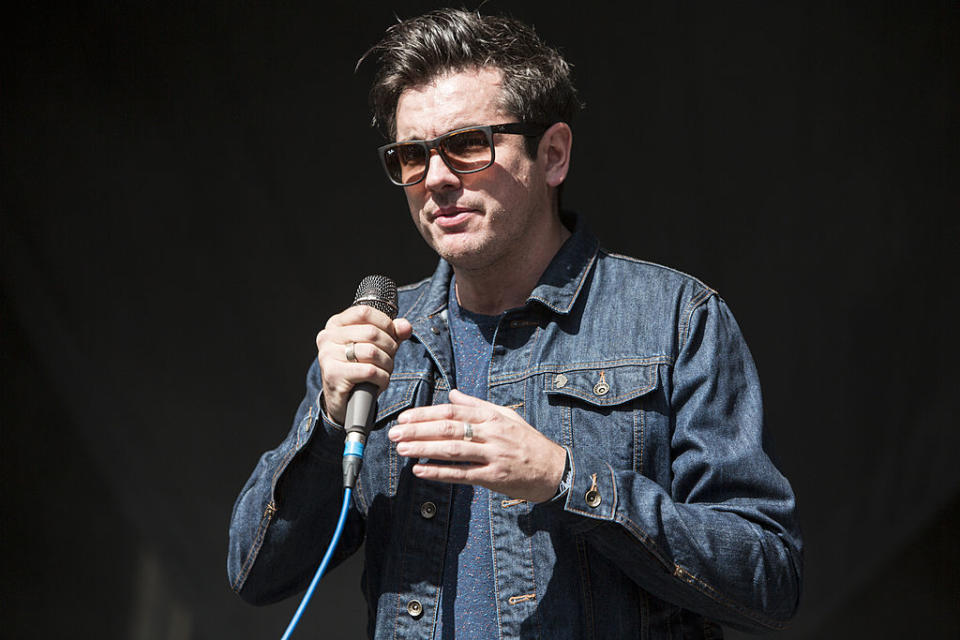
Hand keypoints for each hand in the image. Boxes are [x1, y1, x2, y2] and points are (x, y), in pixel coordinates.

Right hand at [315, 305, 412, 424]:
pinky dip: (382, 378)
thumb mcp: (377, 347)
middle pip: (371, 332)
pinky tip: (380, 382)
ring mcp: (328, 355)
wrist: (344, 402)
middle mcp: (328, 337)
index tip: (393, 336)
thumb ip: (392, 333)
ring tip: (385, 371)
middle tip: (391, 358)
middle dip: (390, 347)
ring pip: (372, 352)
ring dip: (387, 364)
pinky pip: (369, 371)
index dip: (386, 323)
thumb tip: (405, 326)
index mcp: (336, 324)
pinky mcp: (333, 374)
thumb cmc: (360, 369)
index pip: (365, 312)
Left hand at [388, 389, 566, 502]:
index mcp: (492, 416)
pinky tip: (420, 471)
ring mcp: (492, 456)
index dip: (425, 414)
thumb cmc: (528, 442)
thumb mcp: (506, 416)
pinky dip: (439, 472)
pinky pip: (462, 475)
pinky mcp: (493, 478)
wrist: (555, 469)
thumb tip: (452, 394)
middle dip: (418, 430)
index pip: (452, 411)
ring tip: (401, 449)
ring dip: (423, 449)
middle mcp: (491, 434)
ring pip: (452, 450)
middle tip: (394, 433)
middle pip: (448, 428)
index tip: (404, 418)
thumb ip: (477, 405)